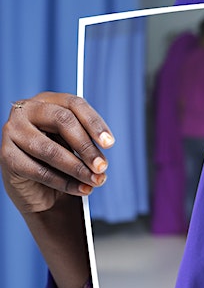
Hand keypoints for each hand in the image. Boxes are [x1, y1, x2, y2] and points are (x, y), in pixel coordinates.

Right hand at [1, 92, 113, 214]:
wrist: (35, 184)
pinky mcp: (6, 156)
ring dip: (76, 168)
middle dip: (86, 147)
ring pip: (49, 149)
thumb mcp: (74, 140)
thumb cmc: (59, 154)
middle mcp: (27, 109)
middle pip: (63, 121)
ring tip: (94, 180)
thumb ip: (86, 138)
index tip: (110, 143)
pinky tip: (80, 188)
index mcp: (49, 99)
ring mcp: (13, 132)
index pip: (75, 104)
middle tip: (102, 166)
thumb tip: (101, 154)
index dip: (94, 123)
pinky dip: (63, 182)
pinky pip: (38, 170)